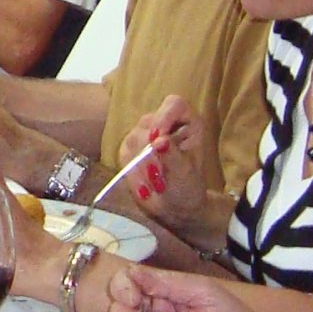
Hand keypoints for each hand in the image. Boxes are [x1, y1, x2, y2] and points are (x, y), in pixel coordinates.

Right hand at [114, 95, 201, 223]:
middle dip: (150, 152)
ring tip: (157, 182)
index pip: (174, 104)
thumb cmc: (187, 187)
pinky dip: (134, 172)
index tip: (157, 138)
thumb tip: (159, 141)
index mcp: (186, 122)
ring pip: (133, 139)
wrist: (174, 207)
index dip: (164, 117)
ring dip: (143, 165)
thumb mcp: (185, 173)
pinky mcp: (129, 148)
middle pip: (148, 123)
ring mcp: (144, 134)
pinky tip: (145, 183)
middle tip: (160, 175)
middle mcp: (165, 123)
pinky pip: (124, 155)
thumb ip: (173, 156)